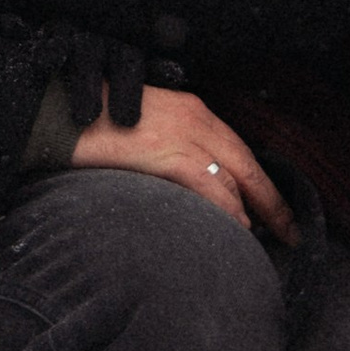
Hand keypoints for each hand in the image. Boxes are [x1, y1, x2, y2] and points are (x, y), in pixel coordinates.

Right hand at [72, 83, 296, 242]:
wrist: (58, 112)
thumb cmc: (91, 122)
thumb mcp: (142, 125)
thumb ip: (169, 148)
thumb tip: (186, 182)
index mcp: (191, 109)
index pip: (237, 148)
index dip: (259, 180)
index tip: (273, 205)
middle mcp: (196, 118)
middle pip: (249, 165)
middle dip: (273, 201)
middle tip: (291, 232)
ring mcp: (186, 136)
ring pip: (236, 180)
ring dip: (255, 214)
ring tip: (267, 241)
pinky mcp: (172, 156)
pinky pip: (214, 190)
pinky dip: (230, 213)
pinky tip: (237, 232)